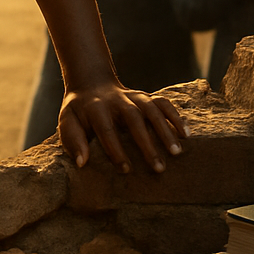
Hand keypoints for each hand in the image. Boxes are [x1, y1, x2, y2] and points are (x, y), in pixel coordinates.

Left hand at [58, 78, 187, 173]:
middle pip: (133, 119)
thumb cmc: (79, 112)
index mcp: (95, 108)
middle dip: (146, 144)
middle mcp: (117, 101)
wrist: (90, 83)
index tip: (126, 169)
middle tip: (158, 168)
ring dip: (165, 130)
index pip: (106, 129)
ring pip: (152, 110)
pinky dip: (175, 116)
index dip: (116, 149)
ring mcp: (133, 96)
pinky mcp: (146, 96)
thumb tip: (82, 163)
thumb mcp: (67, 122)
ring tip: (177, 153)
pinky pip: (163, 103)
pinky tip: (186, 134)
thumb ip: (72, 140)